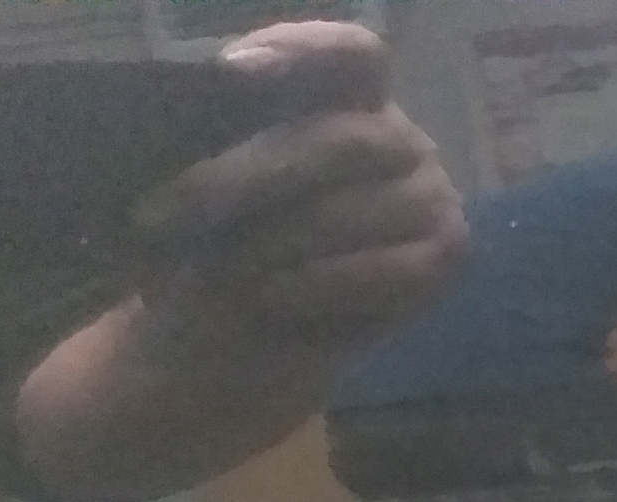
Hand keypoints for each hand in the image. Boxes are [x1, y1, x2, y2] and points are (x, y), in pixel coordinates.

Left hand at [131, 21, 467, 356]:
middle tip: (171, 212)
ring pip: (353, 212)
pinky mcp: (445, 257)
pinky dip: (318, 285)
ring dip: (275, 245)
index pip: (350, 55)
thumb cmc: (221, 241)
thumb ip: (214, 139)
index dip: (302, 53)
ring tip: (218, 269)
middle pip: (337, 143)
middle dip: (247, 178)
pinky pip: (383, 270)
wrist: (241, 334)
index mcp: (348, 95)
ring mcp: (432, 195)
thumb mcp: (203, 184)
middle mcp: (398, 137)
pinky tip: (271, 296)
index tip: (233, 72)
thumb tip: (210, 96)